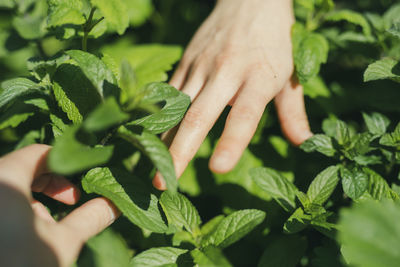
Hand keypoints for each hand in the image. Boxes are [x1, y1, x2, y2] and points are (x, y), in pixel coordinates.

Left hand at [0, 144, 118, 266]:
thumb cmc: (20, 264)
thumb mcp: (62, 242)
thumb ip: (90, 218)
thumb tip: (115, 205)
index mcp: (5, 178)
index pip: (39, 154)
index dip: (67, 164)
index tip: (84, 181)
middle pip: (24, 168)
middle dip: (53, 184)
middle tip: (73, 200)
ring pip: (11, 186)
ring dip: (35, 200)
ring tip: (52, 224)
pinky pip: (2, 201)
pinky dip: (18, 210)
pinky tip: (32, 233)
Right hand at [154, 0, 311, 188]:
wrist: (250, 0)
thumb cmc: (275, 41)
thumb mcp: (291, 74)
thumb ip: (294, 111)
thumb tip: (305, 144)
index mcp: (258, 76)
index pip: (244, 114)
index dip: (232, 141)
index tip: (218, 169)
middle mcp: (226, 71)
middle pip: (198, 115)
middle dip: (180, 151)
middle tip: (164, 182)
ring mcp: (201, 65)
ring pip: (176, 107)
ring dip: (162, 139)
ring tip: (152, 168)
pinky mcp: (186, 60)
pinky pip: (169, 92)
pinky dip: (160, 117)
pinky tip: (152, 139)